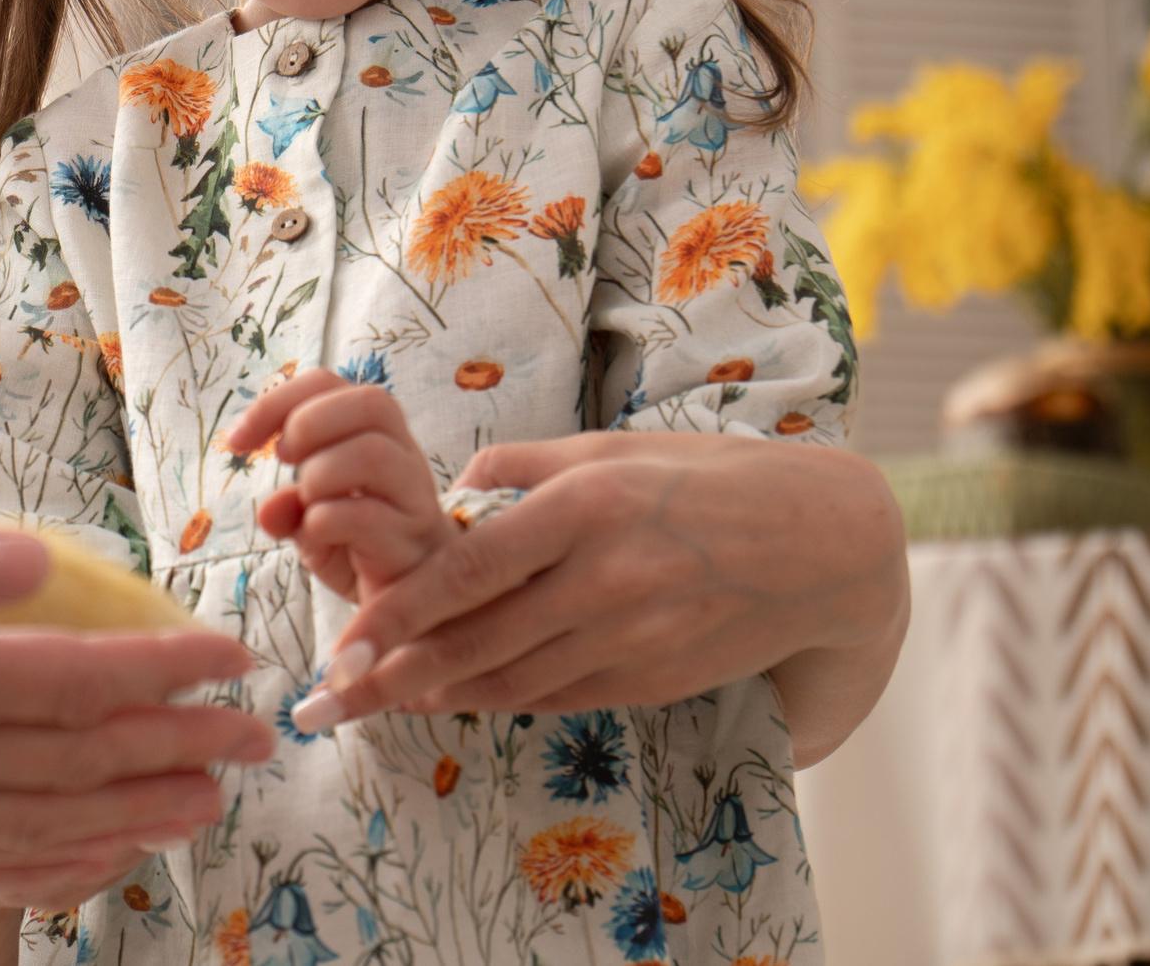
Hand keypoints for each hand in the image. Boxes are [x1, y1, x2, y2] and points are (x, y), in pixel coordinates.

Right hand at [0, 519, 272, 895]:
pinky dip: (54, 870)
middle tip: (257, 734)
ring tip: (206, 802)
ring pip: (48, 825)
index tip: (233, 652)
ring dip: (136, 812)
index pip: (78, 678)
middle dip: (179, 744)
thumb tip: (36, 562)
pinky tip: (92, 864)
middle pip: (81, 758)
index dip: (165, 668)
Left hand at [224, 370, 453, 602]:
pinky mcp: (413, 540)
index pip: (330, 384)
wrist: (414, 602)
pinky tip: (317, 534)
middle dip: (310, 423)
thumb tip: (267, 511)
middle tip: (283, 460)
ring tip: (308, 500)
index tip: (238, 440)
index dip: (277, 401)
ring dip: (321, 474)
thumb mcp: (312, 521)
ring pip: (374, 453)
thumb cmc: (359, 547)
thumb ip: (289, 507)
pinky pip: (370, 516)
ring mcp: (413, 497)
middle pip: (372, 402)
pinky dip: (328, 520)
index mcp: (375, 434)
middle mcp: (403, 456)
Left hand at [285, 432, 906, 749]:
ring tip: (375, 701)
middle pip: (479, 640)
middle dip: (396, 673)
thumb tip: (452, 494)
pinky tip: (454, 701)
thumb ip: (525, 471)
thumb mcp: (611, 449)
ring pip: (513, 680)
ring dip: (437, 696)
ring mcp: (633, 635)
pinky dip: (499, 701)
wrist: (818, 545)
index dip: (402, 611)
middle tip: (331, 695)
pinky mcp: (653, 677)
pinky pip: (558, 696)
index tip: (346, 637)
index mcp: (586, 507)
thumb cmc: (702, 480)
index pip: (471, 569)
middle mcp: (605, 577)